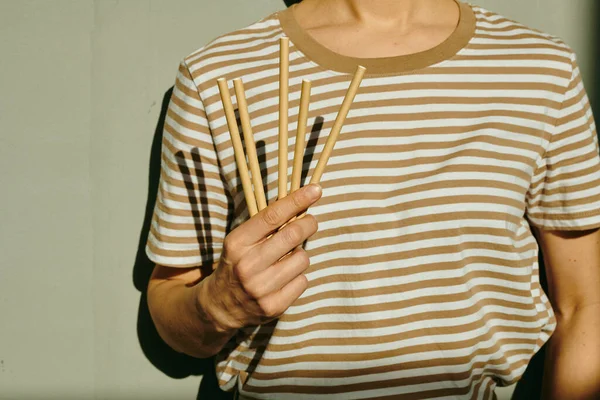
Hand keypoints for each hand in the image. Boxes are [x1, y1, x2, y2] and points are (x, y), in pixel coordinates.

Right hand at [200, 184, 321, 332]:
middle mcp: (248, 265)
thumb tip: (300, 203)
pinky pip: (303, 281)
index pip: (272, 215)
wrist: (220, 306)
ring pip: (302, 259)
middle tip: (311, 222)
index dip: (297, 200)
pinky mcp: (273, 306)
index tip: (315, 189)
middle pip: (292, 235)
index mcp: (237, 243)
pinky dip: (298, 276)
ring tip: (287, 259)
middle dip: (308, 224)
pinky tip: (285, 278)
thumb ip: (266, 226)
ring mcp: (260, 288)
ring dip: (300, 255)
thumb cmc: (237, 263)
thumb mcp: (241, 241)